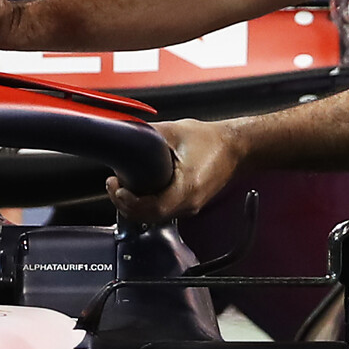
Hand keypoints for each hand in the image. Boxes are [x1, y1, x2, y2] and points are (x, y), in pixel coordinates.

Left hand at [106, 118, 234, 227]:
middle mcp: (189, 203)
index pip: (153, 208)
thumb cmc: (212, 141)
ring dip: (133, 205)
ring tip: (121, 186)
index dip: (130, 201)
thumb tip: (124, 133)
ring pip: (152, 218)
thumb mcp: (175, 131)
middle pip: (148, 217)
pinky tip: (137, 190)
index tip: (117, 186)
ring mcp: (189, 208)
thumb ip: (147, 134)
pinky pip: (160, 213)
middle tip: (113, 184)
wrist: (235, 148)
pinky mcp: (187, 206)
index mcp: (188, 187)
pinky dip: (144, 205)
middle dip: (125, 203)